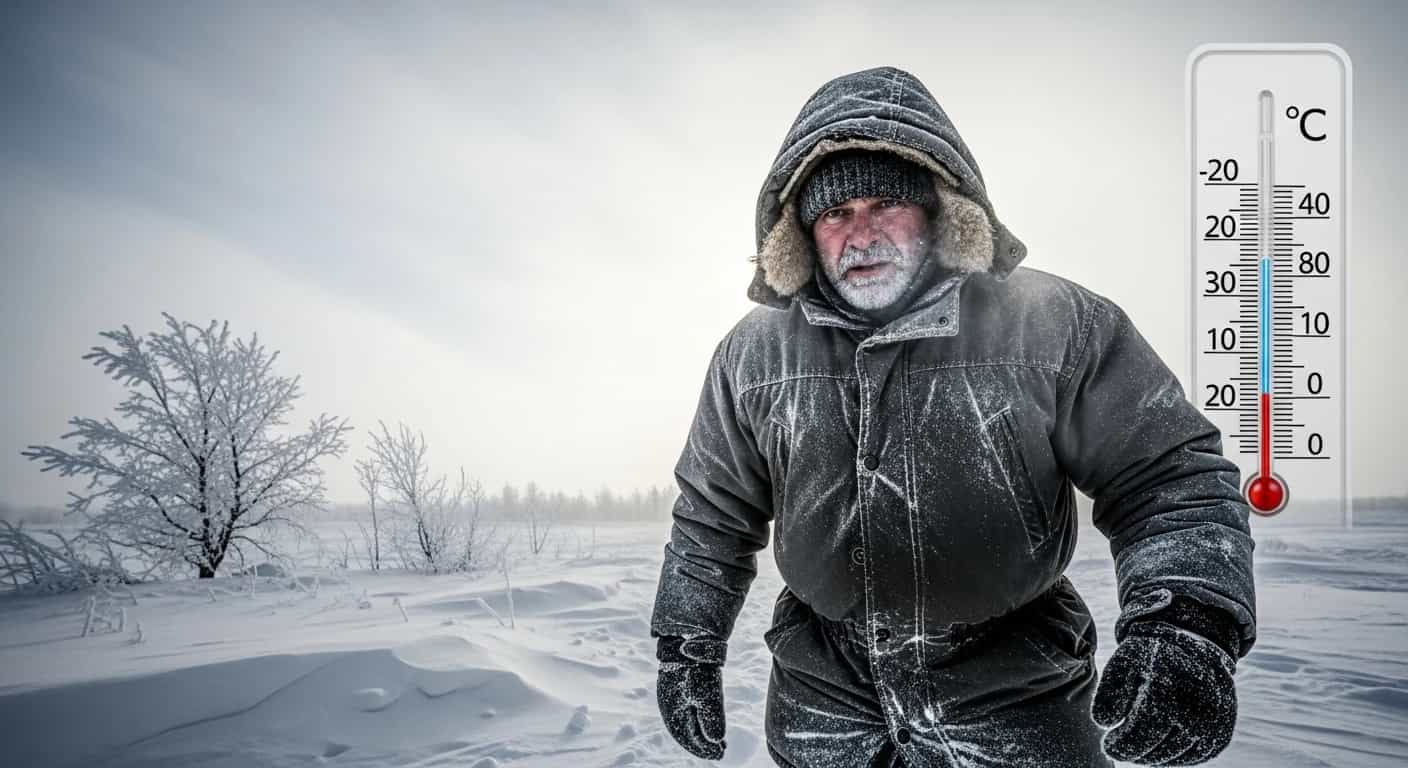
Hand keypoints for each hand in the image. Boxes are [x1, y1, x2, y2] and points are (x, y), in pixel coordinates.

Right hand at [656, 635, 727, 759]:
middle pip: (686, 732)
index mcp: (672, 711)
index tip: (719, 754)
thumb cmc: (696, 668)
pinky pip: (687, 711)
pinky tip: (708, 723)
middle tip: (720, 752)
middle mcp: (669, 706)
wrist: (688, 638)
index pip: (687, 738)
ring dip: (701, 734)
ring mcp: (672, 697)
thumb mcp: (707, 693)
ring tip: (718, 742)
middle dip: (703, 744)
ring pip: (686, 722)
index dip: (703, 749)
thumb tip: (715, 740)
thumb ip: (711, 718)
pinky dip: (698, 721)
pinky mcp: (679, 688)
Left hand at [1092, 617, 1237, 764]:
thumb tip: (1103, 721)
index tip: (1108, 745)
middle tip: (1118, 748)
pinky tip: (1156, 747)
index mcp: (1170, 687)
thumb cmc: (1150, 657)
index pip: (1140, 732)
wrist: (1193, 646)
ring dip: (1151, 756)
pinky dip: (1171, 757)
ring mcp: (1214, 724)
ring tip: (1135, 745)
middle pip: (1157, 748)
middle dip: (1133, 752)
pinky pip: (1192, 758)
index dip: (1121, 744)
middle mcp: (1197, 707)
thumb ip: (1109, 691)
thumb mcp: (1124, 664)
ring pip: (1174, 757)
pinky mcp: (1221, 735)